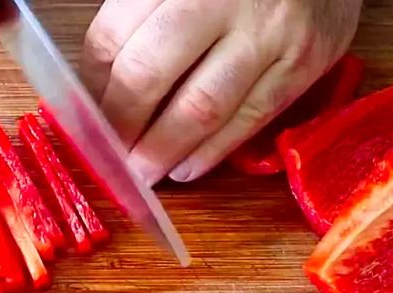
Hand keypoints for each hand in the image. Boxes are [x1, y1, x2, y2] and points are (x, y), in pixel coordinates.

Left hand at [81, 0, 362, 184]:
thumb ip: (150, 13)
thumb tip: (107, 84)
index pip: (115, 36)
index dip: (95, 87)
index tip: (89, 118)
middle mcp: (223, 0)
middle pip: (150, 74)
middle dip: (122, 126)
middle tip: (111, 157)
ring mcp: (268, 36)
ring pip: (202, 107)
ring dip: (165, 150)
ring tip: (144, 174)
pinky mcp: (303, 65)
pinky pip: (250, 119)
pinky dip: (213, 151)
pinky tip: (188, 168)